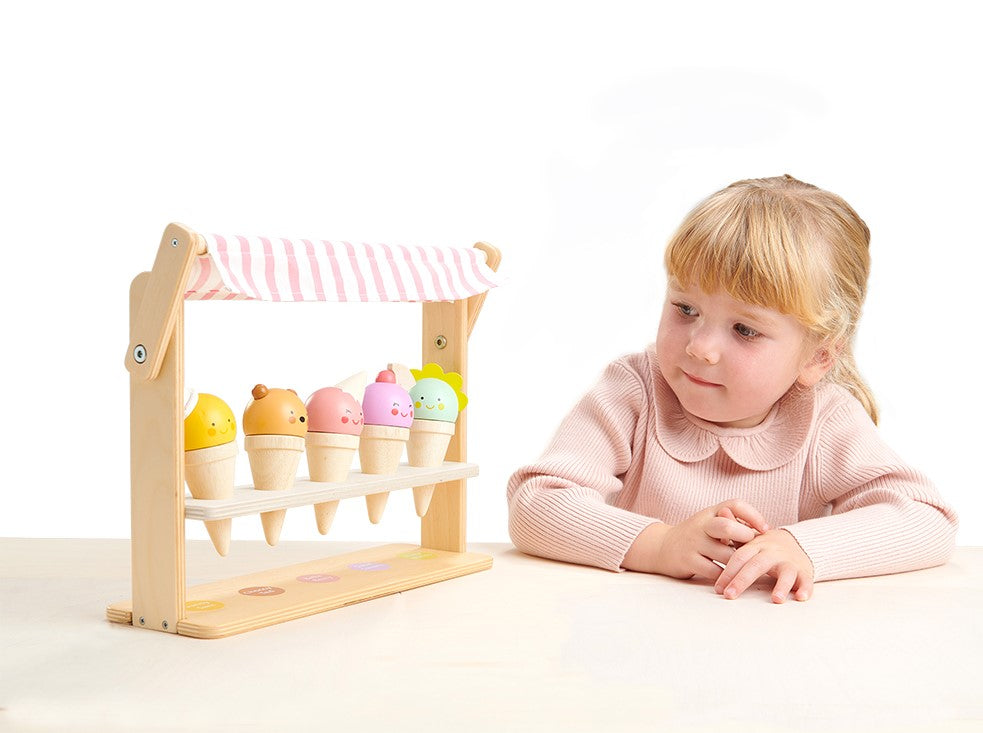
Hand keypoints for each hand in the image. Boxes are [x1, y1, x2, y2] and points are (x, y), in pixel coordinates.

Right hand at [651, 500, 769, 580]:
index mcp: (711, 513)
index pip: (734, 505)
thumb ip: (733, 525)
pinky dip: (726, 576)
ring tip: (747, 567)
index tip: (766, 529)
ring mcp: (693, 543)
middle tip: (753, 546)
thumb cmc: (697, 536)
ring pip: (724, 555)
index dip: (753, 515)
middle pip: (726, 527)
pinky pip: (714, 571)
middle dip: (744, 537)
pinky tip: (731, 578)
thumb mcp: (710, 524)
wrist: (662, 547)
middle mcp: (701, 525)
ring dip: (738, 562)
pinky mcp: (688, 561)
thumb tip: (766, 534)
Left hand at [714, 529, 813, 602]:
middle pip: (757, 566)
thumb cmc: (767, 548)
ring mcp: (790, 563)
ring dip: (782, 586)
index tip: (717, 588)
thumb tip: (722, 510)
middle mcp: (773, 553)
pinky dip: (805, 589)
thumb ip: (734, 530)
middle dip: (742, 581)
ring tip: (776, 600)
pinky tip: (801, 597)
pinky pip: (806, 581)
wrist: (799, 543)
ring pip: (786, 574)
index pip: (740, 556)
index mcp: (757, 546)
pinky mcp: (804, 573)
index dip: (728, 572)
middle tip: (729, 595)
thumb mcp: (750, 538)